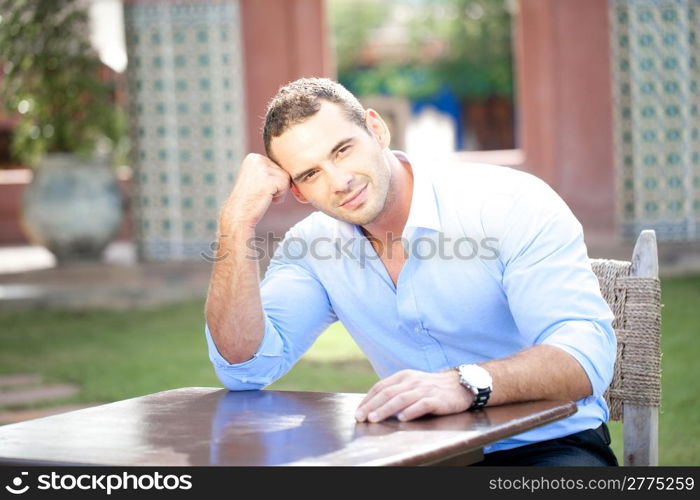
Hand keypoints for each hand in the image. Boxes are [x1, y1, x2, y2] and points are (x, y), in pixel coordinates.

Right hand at [220, 153, 290, 228]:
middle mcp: (256, 159)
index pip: (277, 166)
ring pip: (286, 178)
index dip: (273, 181)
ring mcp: (262, 170)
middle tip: (260, 193)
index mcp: (253, 157)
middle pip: (283, 171)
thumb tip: (292, 166)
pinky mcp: (268, 181)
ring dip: (278, 191)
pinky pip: (285, 186)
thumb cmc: (251, 199)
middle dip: (276, 185)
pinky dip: (279, 196)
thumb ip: (271, 169)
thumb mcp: (258, 177)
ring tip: (262, 196)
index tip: (258, 187)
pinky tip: (265, 198)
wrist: (238, 215)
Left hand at [354, 369, 472, 422]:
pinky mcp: (437, 399)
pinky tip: (402, 418)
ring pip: (401, 399)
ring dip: (386, 409)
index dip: (368, 399)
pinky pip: (422, 404)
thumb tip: (373, 406)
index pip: (381, 387)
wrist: (459, 385)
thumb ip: (395, 391)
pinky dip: (411, 411)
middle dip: (372, 406)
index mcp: (403, 376)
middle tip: (361, 417)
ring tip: (375, 418)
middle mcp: (412, 381)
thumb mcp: (411, 384)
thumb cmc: (431, 387)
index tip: (358, 411)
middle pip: (388, 393)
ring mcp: (424, 389)